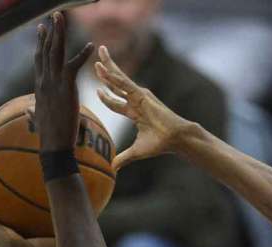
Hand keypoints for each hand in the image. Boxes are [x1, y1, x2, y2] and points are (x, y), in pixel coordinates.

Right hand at [33, 12, 93, 151]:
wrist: (53, 145)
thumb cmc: (48, 136)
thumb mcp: (38, 119)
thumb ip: (34, 111)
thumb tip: (29, 110)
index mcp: (40, 87)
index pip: (39, 60)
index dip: (40, 44)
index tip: (41, 30)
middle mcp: (44, 82)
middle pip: (45, 51)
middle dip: (50, 32)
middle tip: (53, 16)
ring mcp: (53, 83)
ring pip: (55, 52)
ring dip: (59, 33)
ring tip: (62, 18)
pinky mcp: (66, 88)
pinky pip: (74, 66)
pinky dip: (82, 55)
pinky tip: (90, 45)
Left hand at [94, 46, 193, 169]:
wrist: (175, 139)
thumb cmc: (160, 144)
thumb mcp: (136, 152)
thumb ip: (123, 158)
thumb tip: (113, 168)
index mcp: (134, 111)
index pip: (116, 102)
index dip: (105, 97)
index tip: (96, 91)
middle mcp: (136, 100)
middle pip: (117, 84)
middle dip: (107, 72)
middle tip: (97, 61)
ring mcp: (139, 96)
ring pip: (119, 78)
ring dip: (109, 67)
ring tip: (100, 52)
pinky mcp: (142, 95)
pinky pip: (124, 83)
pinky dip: (114, 76)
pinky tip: (104, 69)